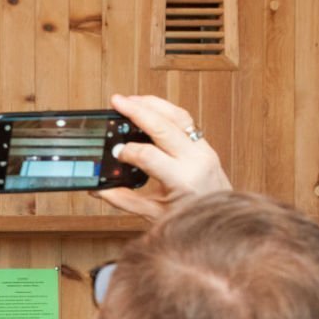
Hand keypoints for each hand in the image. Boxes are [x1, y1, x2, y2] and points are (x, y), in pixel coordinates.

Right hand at [91, 93, 232, 220]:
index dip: (128, 151)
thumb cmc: (190, 218)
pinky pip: (185, 121)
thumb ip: (123, 200)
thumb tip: (98, 190)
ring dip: (153, 104)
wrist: (220, 218)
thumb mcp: (153, 213)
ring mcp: (203, 150)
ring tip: (131, 100)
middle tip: (117, 101)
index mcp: (182, 180)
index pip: (149, 156)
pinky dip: (166, 110)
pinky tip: (150, 108)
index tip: (115, 153)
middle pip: (164, 127)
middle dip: (138, 111)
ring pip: (178, 116)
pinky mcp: (205, 145)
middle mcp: (195, 161)